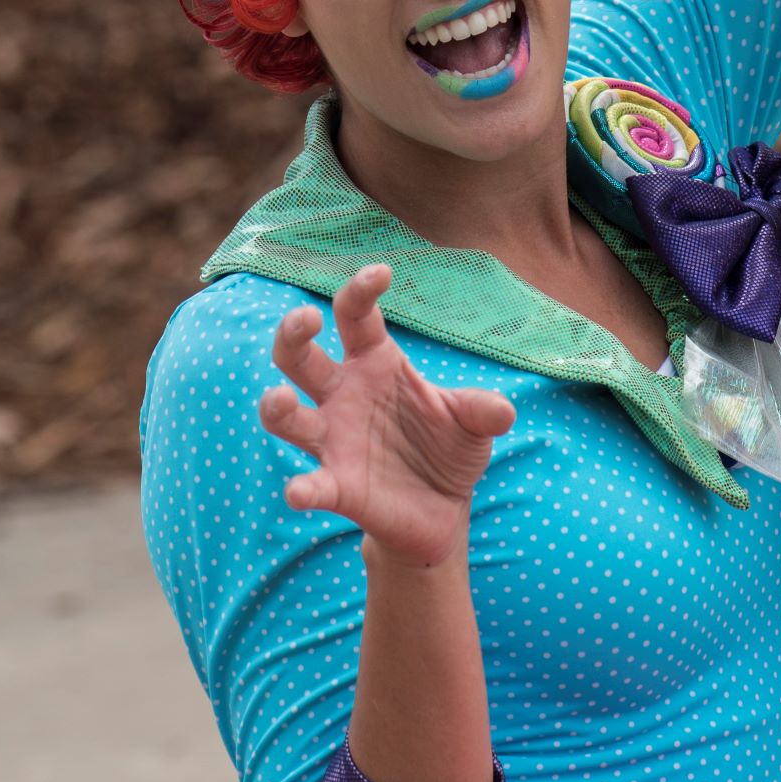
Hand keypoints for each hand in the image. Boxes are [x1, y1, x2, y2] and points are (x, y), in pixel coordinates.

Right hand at [261, 265, 516, 567]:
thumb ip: (484, 410)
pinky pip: (313, 485)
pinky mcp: (337, 486)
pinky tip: (299, 493)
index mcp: (375, 364)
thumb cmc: (449, 448)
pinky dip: (304, 489)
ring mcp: (334, 441)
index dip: (360, 291)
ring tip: (281, 397)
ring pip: (287, 417)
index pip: (355, 317)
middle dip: (293, 333)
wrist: (443, 509)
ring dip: (277, 407)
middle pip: (299, 357)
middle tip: (305, 318)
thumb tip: (503, 411)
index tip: (380, 273)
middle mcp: (344, 396)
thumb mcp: (476, 423)